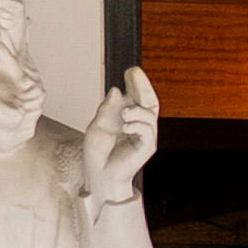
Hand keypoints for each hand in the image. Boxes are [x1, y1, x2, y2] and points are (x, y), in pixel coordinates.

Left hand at [79, 66, 164, 203]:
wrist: (99, 176)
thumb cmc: (98, 155)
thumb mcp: (97, 126)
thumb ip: (107, 109)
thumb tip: (117, 90)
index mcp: (129, 118)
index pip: (138, 96)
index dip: (137, 82)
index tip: (130, 70)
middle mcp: (139, 125)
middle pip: (150, 101)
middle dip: (143, 85)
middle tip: (134, 73)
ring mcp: (145, 136)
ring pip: (150, 114)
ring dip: (137, 110)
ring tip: (124, 114)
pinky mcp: (146, 147)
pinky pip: (148, 131)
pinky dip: (137, 125)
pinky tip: (125, 126)